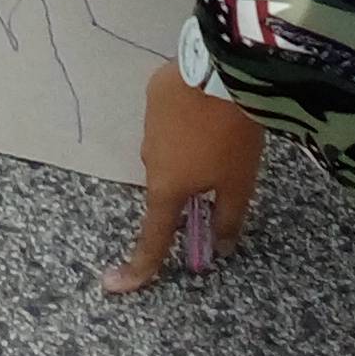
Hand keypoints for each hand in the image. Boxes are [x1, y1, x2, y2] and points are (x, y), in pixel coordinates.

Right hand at [103, 60, 262, 292]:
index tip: (114, 286)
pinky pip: (168, 117)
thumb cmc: (231, 135)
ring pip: (168, 150)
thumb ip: (229, 219)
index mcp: (167, 188)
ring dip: (188, 150)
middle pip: (166, 187)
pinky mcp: (154, 94)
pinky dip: (185, 119)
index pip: (153, 237)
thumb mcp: (240, 183)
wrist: (221, 69)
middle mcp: (149, 160)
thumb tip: (221, 247)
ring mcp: (148, 125)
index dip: (138, 266)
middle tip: (219, 170)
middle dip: (187, 187)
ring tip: (222, 131)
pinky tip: (207, 104)